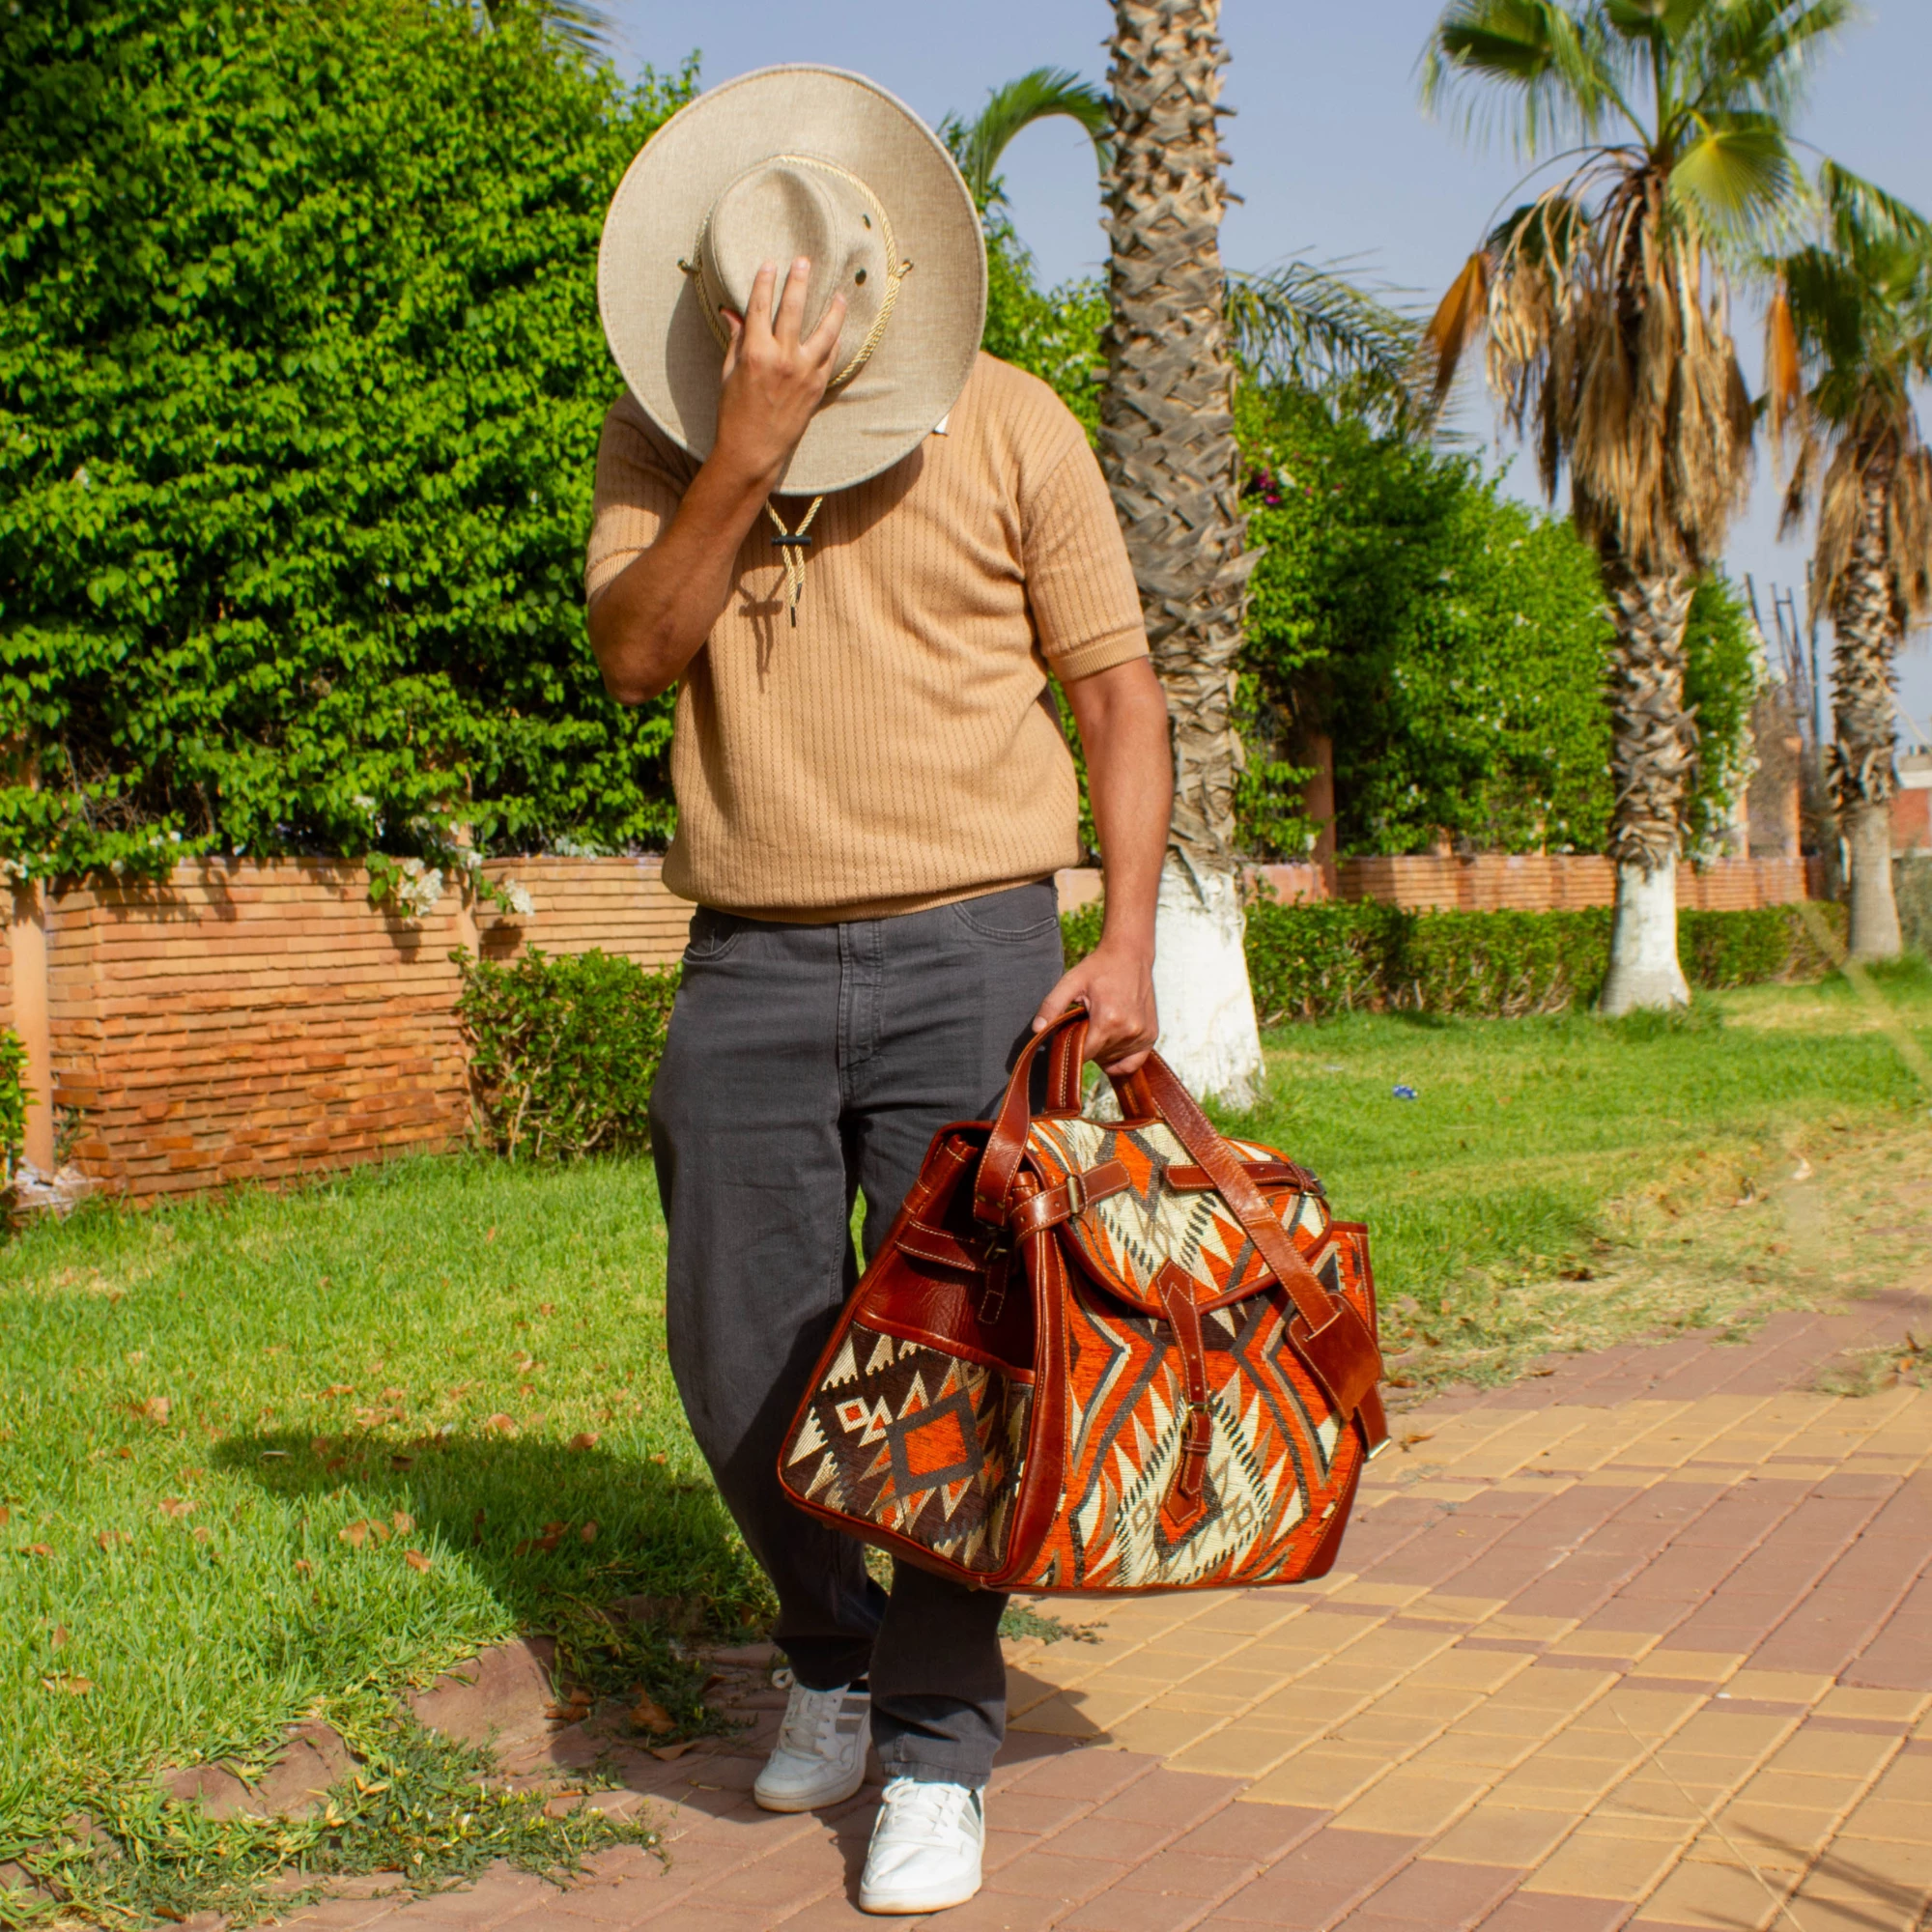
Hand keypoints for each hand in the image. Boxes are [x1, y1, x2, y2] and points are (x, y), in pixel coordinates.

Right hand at [712, 257, 846, 487]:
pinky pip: (830, 356)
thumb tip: (731, 312)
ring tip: (841, 295)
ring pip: (825, 332)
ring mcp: (804, 372)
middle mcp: (782, 359)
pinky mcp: (817, 387)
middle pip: (794, 309)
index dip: (766, 281)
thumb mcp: (728, 373)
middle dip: (799, 281)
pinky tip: (839, 329)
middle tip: (805, 261)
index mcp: (755, 352)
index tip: (771, 263)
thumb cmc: (734, 413)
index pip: (761, 306)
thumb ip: (736, 340)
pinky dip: (835, 340)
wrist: (754, 451)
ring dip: (833, 310)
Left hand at [1032, 937, 1158, 1076]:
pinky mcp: (1151, 1035)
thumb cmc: (1098, 968)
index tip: (1068, 1034)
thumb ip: (1051, 1006)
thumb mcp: (1070, 982)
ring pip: (1113, 1060)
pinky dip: (1121, 1059)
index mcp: (1109, 1020)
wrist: (1130, 955)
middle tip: (1085, 1023)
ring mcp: (1143, 1035)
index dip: (1072, 1048)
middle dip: (1087, 1046)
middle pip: (1098, 1058)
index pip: (1084, 1054)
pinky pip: (1133, 1062)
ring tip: (1100, 1025)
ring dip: (1103, 1050)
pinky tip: (1111, 1045)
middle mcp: (1129, 1031)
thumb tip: (1036, 1030)